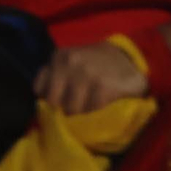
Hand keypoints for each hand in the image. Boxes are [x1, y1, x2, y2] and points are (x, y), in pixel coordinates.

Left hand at [35, 42, 149, 114]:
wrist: (130, 58)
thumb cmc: (95, 63)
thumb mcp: (71, 61)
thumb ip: (55, 74)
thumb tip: (42, 98)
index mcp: (59, 57)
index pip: (40, 88)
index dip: (48, 99)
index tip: (58, 103)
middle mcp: (70, 63)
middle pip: (54, 101)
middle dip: (62, 108)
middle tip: (74, 110)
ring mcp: (88, 75)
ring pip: (72, 109)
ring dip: (81, 113)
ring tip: (89, 109)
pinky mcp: (105, 88)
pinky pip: (92, 110)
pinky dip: (96, 113)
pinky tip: (102, 108)